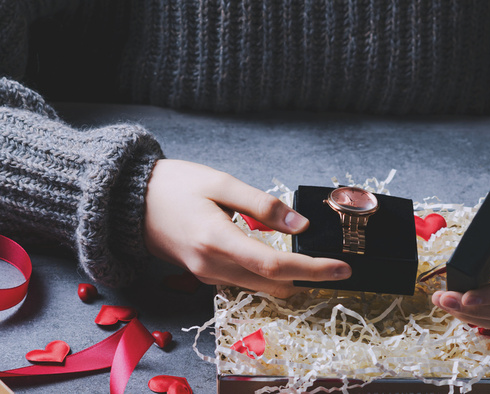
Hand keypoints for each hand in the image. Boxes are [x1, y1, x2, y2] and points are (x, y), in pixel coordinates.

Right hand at [143, 159, 351, 297]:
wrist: (130, 201)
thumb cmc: (174, 186)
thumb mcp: (221, 183)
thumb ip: (262, 205)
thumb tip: (300, 226)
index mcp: (218, 241)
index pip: (276, 266)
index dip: (314, 270)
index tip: (343, 269)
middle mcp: (213, 266)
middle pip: (273, 284)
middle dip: (308, 278)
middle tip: (334, 263)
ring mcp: (207, 275)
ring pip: (260, 287)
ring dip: (289, 278)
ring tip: (313, 258)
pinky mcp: (205, 274)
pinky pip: (245, 281)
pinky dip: (268, 274)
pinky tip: (279, 256)